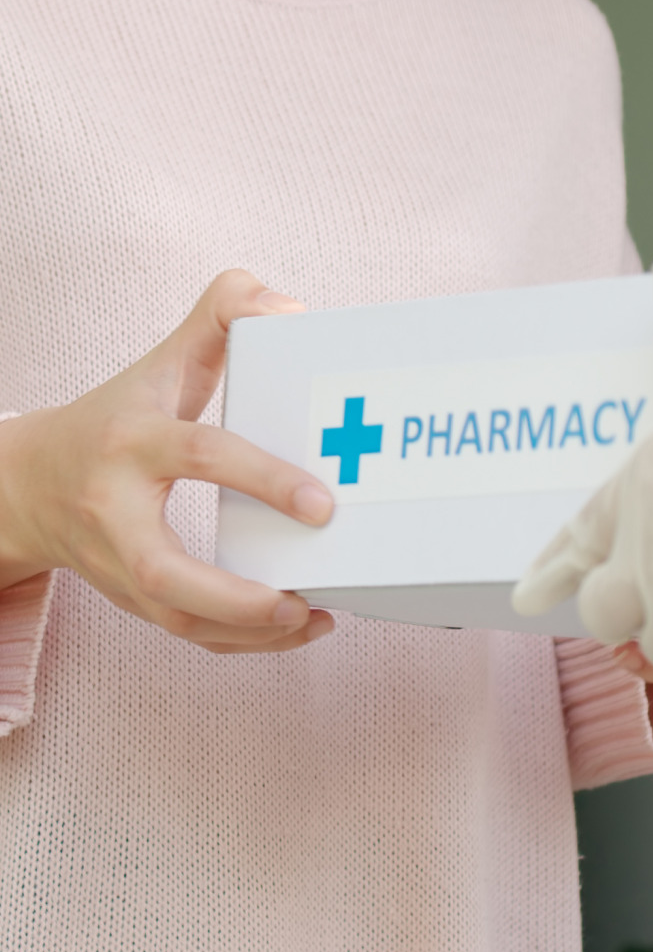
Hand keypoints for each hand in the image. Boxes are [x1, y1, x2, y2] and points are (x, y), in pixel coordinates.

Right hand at [0, 270, 334, 654]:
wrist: (31, 483)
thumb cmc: (116, 416)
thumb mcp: (163, 358)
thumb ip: (223, 314)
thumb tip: (289, 309)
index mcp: (133, 441)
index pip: (200, 456)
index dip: (263, 479)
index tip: (322, 504)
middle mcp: (118, 511)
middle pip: (164, 573)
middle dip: (237, 597)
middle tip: (303, 597)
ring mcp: (120, 564)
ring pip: (176, 619)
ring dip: (247, 632)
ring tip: (314, 617)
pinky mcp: (132, 598)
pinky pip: (185, 633)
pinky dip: (240, 642)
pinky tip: (296, 626)